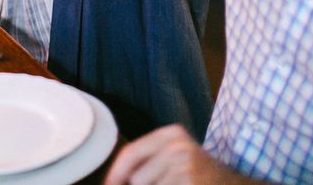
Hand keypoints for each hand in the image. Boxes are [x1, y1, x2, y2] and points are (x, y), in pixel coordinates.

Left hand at [104, 125, 248, 184]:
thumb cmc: (199, 175)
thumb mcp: (174, 158)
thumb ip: (147, 163)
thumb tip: (112, 181)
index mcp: (171, 134)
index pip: (130, 152)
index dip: (115, 174)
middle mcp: (177, 145)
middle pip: (136, 177)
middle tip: (162, 183)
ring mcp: (186, 165)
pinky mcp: (191, 182)